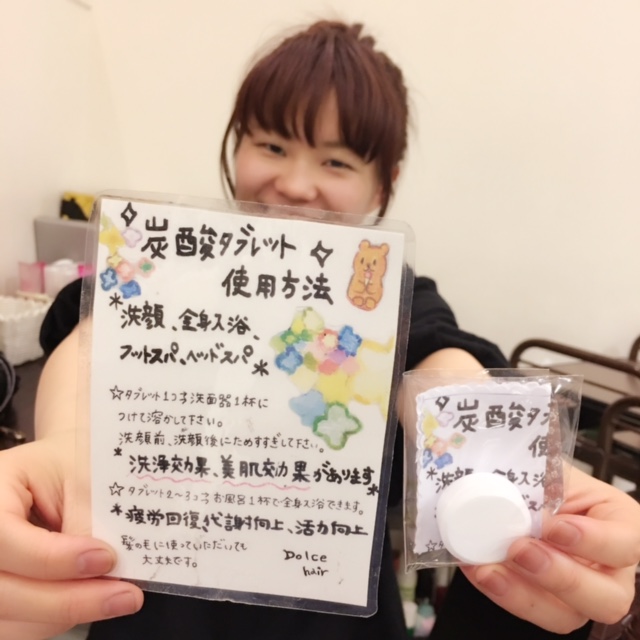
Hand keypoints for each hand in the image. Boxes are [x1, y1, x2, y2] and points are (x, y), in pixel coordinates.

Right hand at [0, 432, 142, 639]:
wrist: (66, 463)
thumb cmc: (76, 462)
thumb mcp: (84, 476)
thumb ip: (87, 522)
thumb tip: (105, 573)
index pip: (2, 538)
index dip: (50, 558)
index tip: (105, 558)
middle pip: (0, 590)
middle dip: (65, 599)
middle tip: (124, 595)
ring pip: (8, 617)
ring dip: (63, 613)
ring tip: (117, 598)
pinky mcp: (0, 590)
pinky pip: (16, 625)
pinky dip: (54, 619)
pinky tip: (92, 601)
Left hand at [461, 468, 639, 632]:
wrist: (502, 487)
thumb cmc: (536, 475)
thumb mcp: (542, 468)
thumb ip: (537, 477)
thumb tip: (508, 489)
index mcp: (618, 523)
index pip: (626, 544)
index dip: (594, 542)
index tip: (554, 527)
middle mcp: (607, 566)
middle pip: (608, 598)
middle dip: (562, 578)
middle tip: (520, 550)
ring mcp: (577, 591)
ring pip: (566, 616)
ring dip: (524, 595)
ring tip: (490, 569)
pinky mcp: (543, 601)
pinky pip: (528, 610)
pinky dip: (501, 592)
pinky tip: (479, 569)